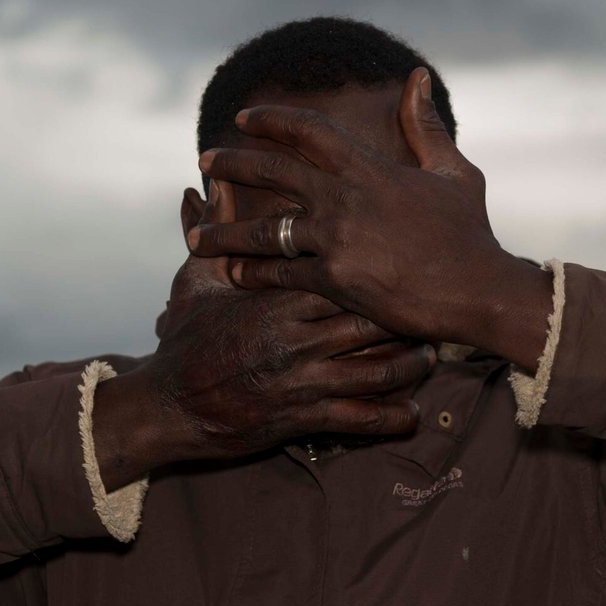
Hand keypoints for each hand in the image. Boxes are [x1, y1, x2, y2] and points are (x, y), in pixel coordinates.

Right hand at [92, 177, 435, 482]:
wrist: (170, 406)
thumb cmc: (185, 339)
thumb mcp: (195, 281)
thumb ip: (211, 233)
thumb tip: (207, 185)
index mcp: (277, 300)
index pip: (341, 273)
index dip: (379, 267)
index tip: (407, 257)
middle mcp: (297, 338)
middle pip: (371, 319)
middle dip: (407, 316)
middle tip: (435, 307)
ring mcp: (304, 380)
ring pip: (376, 370)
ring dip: (411, 366)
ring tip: (433, 356)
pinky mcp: (304, 418)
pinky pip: (360, 419)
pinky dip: (391, 418)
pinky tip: (413, 415)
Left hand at [186, 67, 552, 364]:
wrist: (480, 292)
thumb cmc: (470, 233)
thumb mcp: (452, 172)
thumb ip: (423, 127)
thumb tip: (416, 77)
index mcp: (370, 168)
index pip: (308, 131)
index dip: (271, 120)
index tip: (243, 118)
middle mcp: (344, 199)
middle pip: (272, 173)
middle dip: (232, 165)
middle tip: (204, 161)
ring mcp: (335, 241)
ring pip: (263, 232)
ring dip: (224, 233)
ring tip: (195, 236)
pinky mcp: (334, 280)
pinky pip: (279, 275)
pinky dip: (252, 273)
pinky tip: (231, 272)